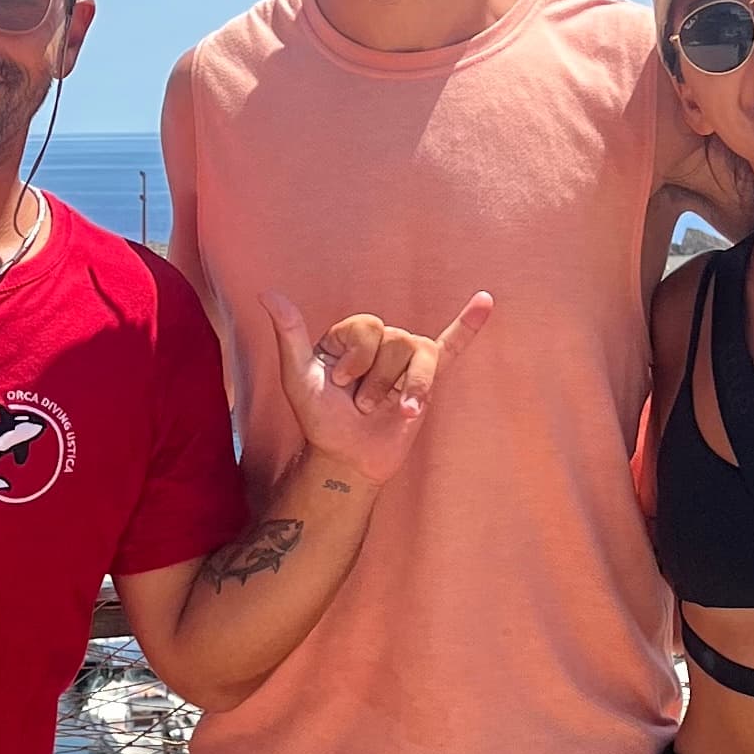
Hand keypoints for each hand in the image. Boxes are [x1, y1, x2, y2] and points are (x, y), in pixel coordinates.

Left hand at [263, 288, 491, 484]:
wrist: (347, 459)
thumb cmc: (320, 420)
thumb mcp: (299, 377)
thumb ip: (289, 335)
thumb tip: (267, 294)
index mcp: (350, 336)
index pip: (367, 325)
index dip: (355, 357)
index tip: (340, 384)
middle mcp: (379, 342)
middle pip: (395, 339)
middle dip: (377, 378)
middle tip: (361, 404)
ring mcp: (405, 360)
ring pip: (419, 353)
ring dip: (402, 387)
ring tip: (386, 409)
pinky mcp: (426, 380)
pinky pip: (451, 347)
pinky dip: (469, 326)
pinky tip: (486, 302)